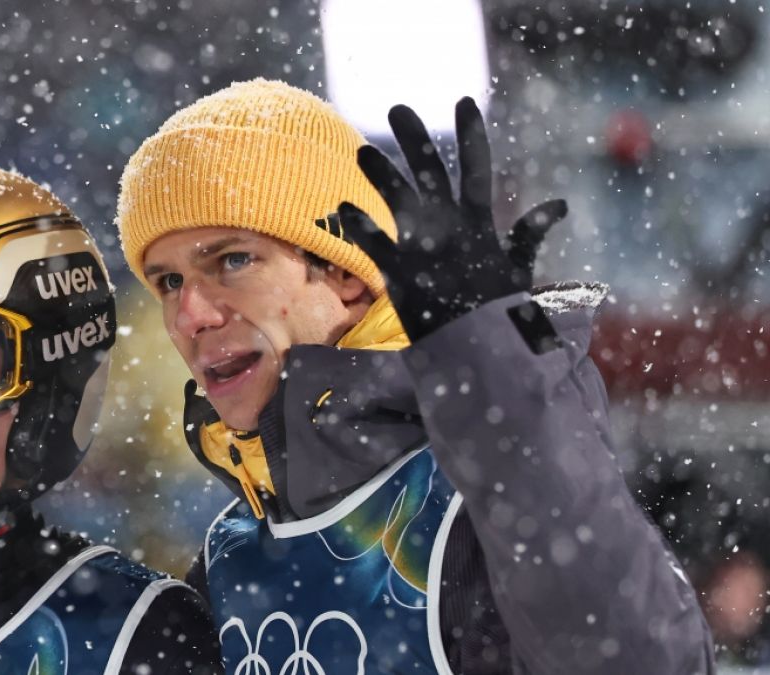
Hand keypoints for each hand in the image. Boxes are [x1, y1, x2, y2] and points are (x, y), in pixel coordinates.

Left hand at [337, 97, 566, 341]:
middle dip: (416, 139)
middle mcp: (452, 230)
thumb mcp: (519, 271)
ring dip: (381, 174)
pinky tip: (343, 208)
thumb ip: (529, 235)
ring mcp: (426, 251)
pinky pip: (376, 246)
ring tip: (361, 150)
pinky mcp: (402, 277)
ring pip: (400, 201)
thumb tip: (558, 205)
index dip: (472, 133)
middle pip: (432, 172)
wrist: (487, 356)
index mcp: (480, 225)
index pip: (478, 168)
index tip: (463, 100)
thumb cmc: (501, 315)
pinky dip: (361, 228)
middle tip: (397, 108)